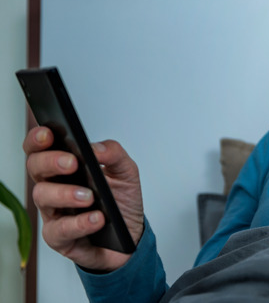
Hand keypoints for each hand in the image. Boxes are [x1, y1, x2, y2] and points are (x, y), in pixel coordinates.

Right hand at [24, 127, 144, 270]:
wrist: (131, 235)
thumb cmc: (121, 202)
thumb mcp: (126, 173)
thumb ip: (115, 154)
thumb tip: (97, 148)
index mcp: (66, 168)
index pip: (42, 148)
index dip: (39, 139)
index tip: (48, 134)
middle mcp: (54, 187)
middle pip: (35, 168)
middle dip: (50, 162)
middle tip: (72, 163)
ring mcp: (54, 212)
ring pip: (42, 197)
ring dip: (65, 194)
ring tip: (88, 196)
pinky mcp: (59, 237)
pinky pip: (60, 230)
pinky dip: (79, 223)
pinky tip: (96, 218)